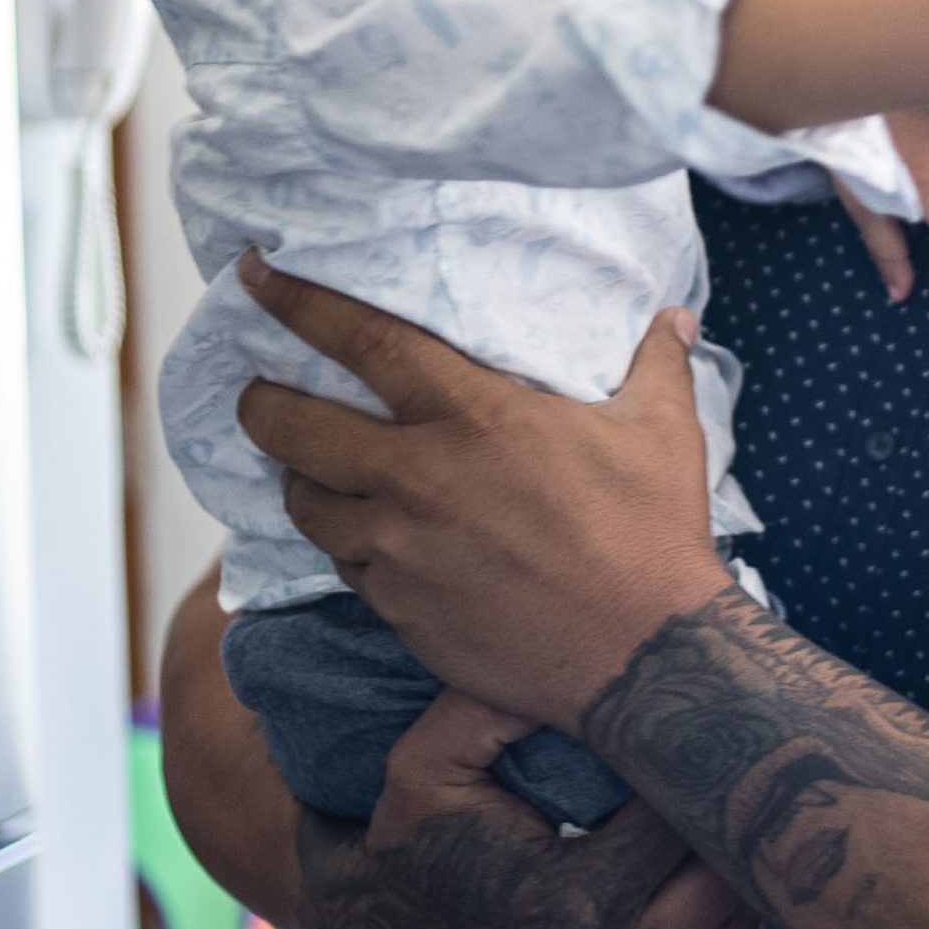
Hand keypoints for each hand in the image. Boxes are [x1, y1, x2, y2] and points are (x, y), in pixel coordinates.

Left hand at [233, 253, 733, 730]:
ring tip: (306, 472)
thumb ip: (656, 365)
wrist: (641, 653)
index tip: (255, 275)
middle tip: (255, 392)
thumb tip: (673, 319)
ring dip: (299, 482)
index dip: (299, 303)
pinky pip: (349, 569)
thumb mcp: (665, 431)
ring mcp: (401, 551)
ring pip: (308, 506)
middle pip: (296, 429)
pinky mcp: (401, 611)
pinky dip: (348, 547)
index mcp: (475, 416)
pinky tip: (365, 541)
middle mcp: (419, 479)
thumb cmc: (652, 531)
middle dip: (261, 404)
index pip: (364, 341)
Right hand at [294, 690, 771, 928]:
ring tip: (709, 839)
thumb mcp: (424, 764)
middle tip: (712, 786)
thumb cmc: (414, 841)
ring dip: (740, 892)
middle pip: (728, 889)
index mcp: (572, 903)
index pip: (685, 827)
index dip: (693, 779)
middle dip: (724, 834)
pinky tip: (715, 913)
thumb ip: (485, 702)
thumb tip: (548, 645)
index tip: (686, 744)